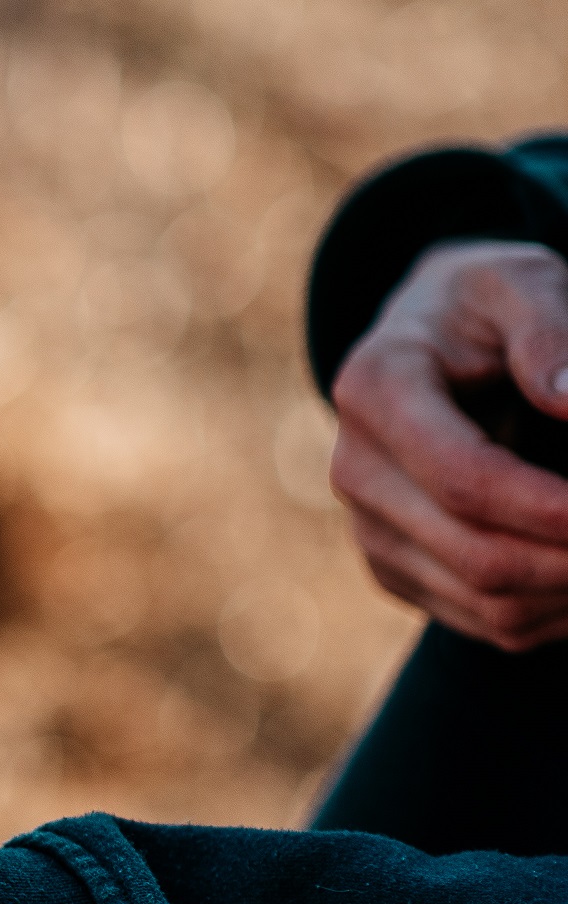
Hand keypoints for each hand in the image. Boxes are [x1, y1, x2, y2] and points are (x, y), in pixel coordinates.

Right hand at [331, 241, 567, 649]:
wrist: (428, 346)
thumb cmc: (487, 309)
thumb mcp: (519, 282)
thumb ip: (548, 328)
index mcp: (375, 389)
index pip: (465, 480)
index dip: (554, 510)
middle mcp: (356, 468)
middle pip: (479, 554)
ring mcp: (370, 527)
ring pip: (489, 599)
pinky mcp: (396, 568)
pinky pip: (488, 621)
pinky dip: (560, 610)